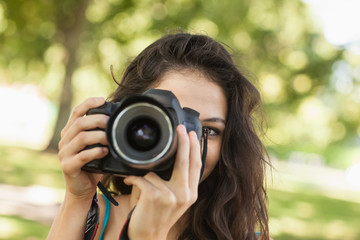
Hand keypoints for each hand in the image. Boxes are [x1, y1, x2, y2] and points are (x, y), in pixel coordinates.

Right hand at [58, 97, 108, 199]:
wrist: (81, 189)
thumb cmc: (91, 165)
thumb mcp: (94, 145)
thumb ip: (99, 133)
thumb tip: (116, 119)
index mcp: (70, 132)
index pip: (76, 112)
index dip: (89, 103)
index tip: (102, 99)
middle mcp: (65, 140)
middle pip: (80, 123)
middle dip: (98, 120)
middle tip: (111, 123)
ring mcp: (64, 154)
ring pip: (81, 138)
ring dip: (99, 136)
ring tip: (110, 139)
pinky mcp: (68, 166)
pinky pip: (82, 156)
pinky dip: (95, 152)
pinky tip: (105, 152)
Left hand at [123, 125, 201, 239]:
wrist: (149, 236)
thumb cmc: (159, 216)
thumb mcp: (177, 201)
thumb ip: (180, 182)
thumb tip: (175, 158)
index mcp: (191, 193)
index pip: (196, 166)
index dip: (195, 148)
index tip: (191, 134)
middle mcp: (185, 194)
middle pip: (186, 161)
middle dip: (184, 142)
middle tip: (180, 128)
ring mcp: (171, 195)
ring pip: (156, 171)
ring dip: (144, 174)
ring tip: (140, 183)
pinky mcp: (155, 196)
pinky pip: (142, 178)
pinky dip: (132, 178)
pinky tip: (129, 181)